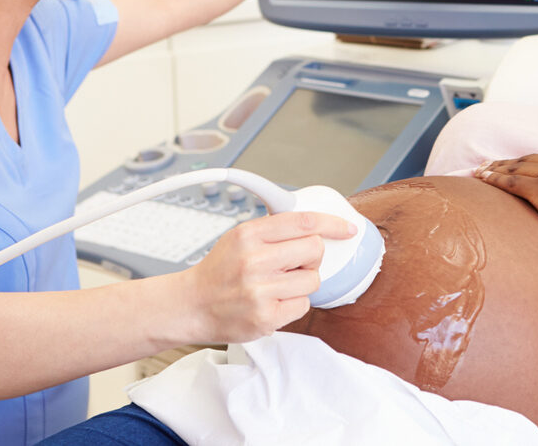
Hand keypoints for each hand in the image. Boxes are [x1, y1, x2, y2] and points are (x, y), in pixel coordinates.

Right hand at [183, 211, 356, 342]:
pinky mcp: (266, 318)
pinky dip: (294, 303)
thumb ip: (274, 229)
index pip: (303, 221)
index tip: (346, 228)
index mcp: (249, 235)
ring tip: (278, 284)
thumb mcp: (239, 236)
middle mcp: (254, 261)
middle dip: (311, 256)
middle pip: (315, 250)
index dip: (332, 223)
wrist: (191, 306)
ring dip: (302, 282)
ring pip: (313, 280)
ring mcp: (260, 291)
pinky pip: (303, 305)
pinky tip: (274, 301)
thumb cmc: (219, 271)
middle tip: (295, 262)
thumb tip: (316, 224)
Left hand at [475, 148, 537, 274]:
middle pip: (528, 160)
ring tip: (479, 173)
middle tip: (485, 166)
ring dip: (495, 170)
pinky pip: (512, 183)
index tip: (507, 164)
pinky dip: (494, 180)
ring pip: (517, 169)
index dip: (524, 162)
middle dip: (505, 163)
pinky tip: (482, 180)